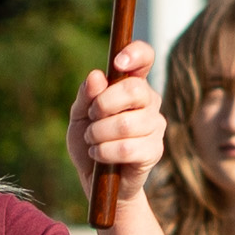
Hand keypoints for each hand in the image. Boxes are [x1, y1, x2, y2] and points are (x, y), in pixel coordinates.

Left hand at [66, 40, 164, 201]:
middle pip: (135, 90)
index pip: (144, 57)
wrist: (96, 181)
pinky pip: (127, 148)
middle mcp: (149, 102)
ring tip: (92, 140)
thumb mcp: (78, 116)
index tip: (117, 63)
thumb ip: (86, 95)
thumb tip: (97, 76)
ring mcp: (155, 126)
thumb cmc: (89, 142)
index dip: (135, 54)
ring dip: (99, 133)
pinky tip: (99, 155)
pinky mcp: (154, 151)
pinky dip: (104, 152)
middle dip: (104, 104)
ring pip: (127, 123)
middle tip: (91, 117)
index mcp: (132, 85)